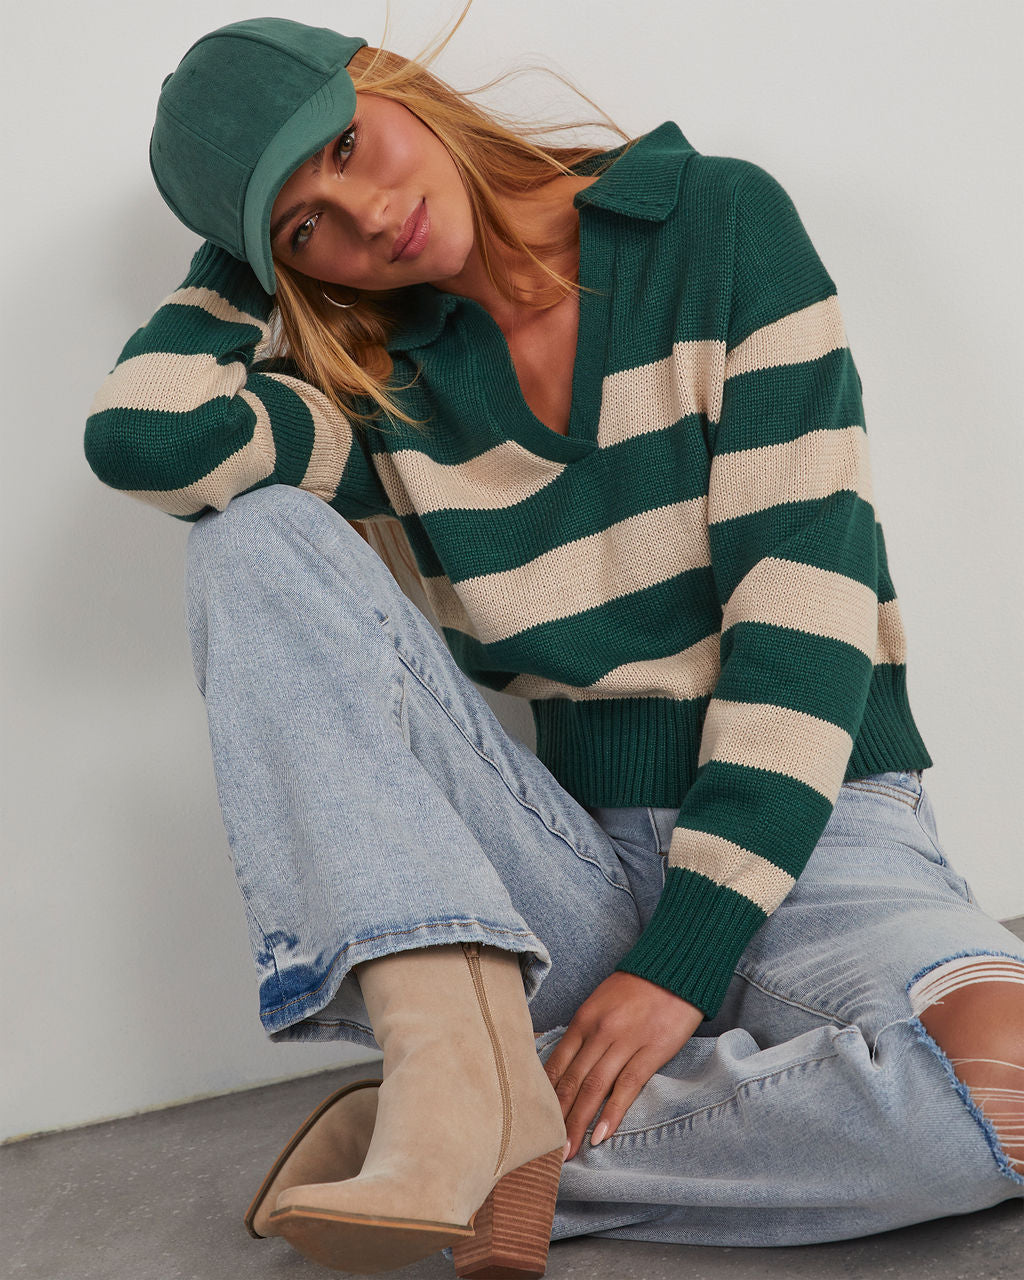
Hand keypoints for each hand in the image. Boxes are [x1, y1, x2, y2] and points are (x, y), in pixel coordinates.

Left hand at [543, 971, 704, 1158]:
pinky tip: (601, 1135)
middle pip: (571, 1081)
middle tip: (544, 1149)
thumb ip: (583, 1032)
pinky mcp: (651, 1051)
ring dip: (578, 1123)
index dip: (543, 1096)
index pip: (555, 1063)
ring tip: (568, 1152)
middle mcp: (599, 1031)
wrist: (676, 969)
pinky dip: (612, 1113)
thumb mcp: (600, 1002)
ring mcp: (625, 1042)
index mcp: (583, 1019)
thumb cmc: (637, 988)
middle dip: (556, 1118)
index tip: (535, 1122)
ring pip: (594, 1088)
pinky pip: (627, 1086)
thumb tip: (564, 1062)